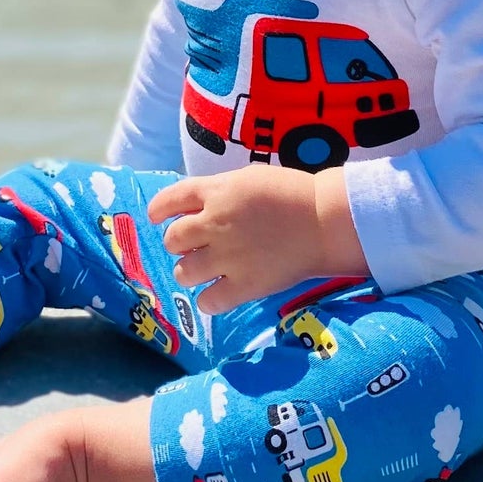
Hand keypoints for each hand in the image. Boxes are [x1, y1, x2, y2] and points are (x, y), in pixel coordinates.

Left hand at [147, 164, 366, 314]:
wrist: (325, 221)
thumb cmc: (294, 194)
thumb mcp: (250, 179)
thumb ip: (221, 192)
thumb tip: (197, 207)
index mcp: (218, 192)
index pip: (171, 199)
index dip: (158, 210)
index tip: (157, 217)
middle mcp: (215, 223)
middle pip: (173, 239)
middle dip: (180, 242)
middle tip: (197, 245)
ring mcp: (228, 256)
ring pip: (183, 272)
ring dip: (191, 270)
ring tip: (208, 269)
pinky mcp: (244, 285)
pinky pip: (208, 302)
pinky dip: (210, 299)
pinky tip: (220, 292)